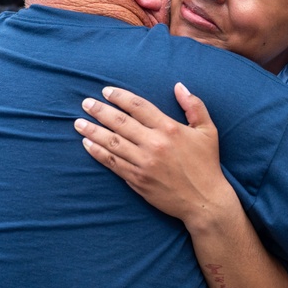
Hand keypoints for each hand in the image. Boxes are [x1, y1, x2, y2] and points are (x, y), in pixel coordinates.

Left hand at [74, 83, 235, 227]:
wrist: (204, 201)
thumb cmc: (207, 164)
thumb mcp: (208, 131)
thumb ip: (194, 106)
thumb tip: (179, 86)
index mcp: (170, 128)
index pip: (138, 107)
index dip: (120, 97)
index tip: (106, 92)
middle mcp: (154, 144)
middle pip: (120, 122)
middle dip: (99, 111)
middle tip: (85, 104)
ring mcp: (144, 163)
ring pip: (112, 142)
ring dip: (93, 131)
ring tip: (79, 123)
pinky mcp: (137, 179)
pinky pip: (113, 163)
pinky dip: (98, 153)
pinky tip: (87, 144)